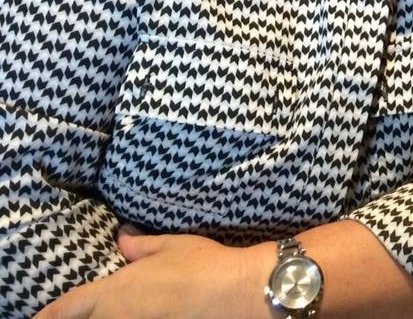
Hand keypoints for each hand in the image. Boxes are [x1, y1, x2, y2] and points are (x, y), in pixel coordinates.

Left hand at [34, 226, 269, 318]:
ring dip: (108, 316)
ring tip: (118, 308)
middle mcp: (116, 318)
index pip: (67, 308)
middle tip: (86, 309)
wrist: (236, 293)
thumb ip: (140, 245)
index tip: (40, 318)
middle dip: (80, 315)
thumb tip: (123, 238)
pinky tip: (145, 312)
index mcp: (113, 292)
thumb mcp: (171, 245)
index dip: (51, 315)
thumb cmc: (203, 265)